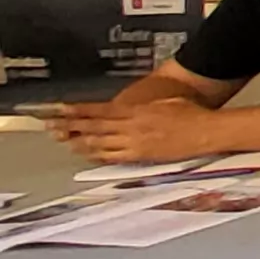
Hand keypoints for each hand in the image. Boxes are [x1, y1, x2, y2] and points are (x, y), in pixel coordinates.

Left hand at [50, 100, 222, 164]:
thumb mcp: (165, 101)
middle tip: (52, 127)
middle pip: (94, 128)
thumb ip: (143, 106)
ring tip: (66, 142)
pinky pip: (115, 157)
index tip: (60, 109)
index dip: (78, 110)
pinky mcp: (142, 156)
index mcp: (137, 110)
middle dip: (71, 127)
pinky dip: (99, 156)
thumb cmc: (191, 113)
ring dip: (81, 143)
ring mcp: (136, 143)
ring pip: (100, 144)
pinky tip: (90, 155)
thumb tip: (127, 108)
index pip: (100, 110)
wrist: (207, 131)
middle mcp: (132, 127)